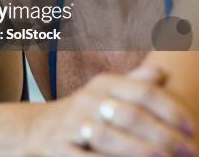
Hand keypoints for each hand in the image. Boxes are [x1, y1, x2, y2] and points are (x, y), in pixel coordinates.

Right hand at [29, 67, 196, 156]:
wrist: (37, 129)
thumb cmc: (84, 112)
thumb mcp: (106, 91)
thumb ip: (134, 83)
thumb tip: (162, 72)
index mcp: (103, 84)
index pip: (142, 91)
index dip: (170, 109)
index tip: (191, 127)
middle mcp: (86, 100)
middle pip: (129, 115)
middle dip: (163, 136)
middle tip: (189, 151)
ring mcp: (71, 124)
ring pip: (108, 137)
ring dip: (140, 151)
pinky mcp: (59, 148)